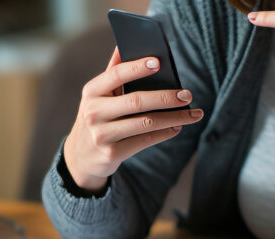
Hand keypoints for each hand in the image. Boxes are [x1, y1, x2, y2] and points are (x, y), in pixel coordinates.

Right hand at [65, 48, 203, 191]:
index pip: (116, 74)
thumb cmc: (97, 119)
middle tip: (188, 95)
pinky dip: (164, 133)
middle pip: (137, 101)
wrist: (81, 158)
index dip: (138, 67)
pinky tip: (177, 127)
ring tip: (193, 114)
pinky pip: (145, 141)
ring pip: (146, 123)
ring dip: (173, 118)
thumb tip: (124, 44)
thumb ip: (112, 73)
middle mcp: (94, 113)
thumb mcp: (98, 96)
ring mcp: (102, 135)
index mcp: (91, 92)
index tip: (159, 62)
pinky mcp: (113, 154)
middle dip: (166, 97)